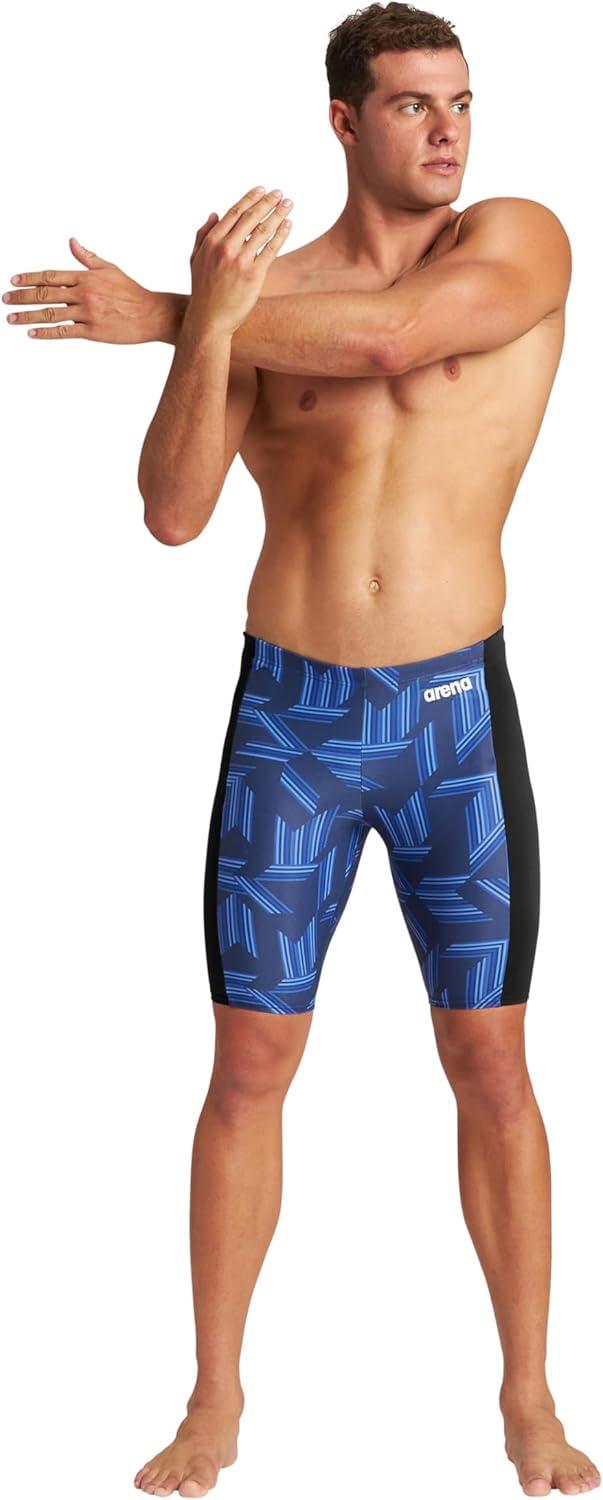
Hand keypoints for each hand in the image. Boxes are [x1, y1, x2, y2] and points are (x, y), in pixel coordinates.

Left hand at [2, 238, 160, 342]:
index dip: (29, 278)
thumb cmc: (131, 292)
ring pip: (50, 314)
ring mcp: (87, 313)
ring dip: (27, 316)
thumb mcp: (109, 269)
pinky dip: (46, 333)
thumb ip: (87, 257)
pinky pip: (64, 332)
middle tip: (5, 299)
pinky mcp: (92, 331)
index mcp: (85, 277)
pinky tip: (32, 333)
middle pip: (45, 294)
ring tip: (11, 318)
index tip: (13, 280)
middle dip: (21, 296)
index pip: (50, 276)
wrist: (152, 314)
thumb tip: (72, 242)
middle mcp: (83, 293)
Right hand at [187, 185, 292, 336]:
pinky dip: (281, 235)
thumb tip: (214, 214)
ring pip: (263, 231)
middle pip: (251, 218)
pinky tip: (288, 225)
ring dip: (278, 214)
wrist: (209, 320)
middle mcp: (226, 248)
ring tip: (288, 205)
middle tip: (280, 194)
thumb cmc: (202, 290)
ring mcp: (240, 261)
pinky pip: (271, 249)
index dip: (250, 198)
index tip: (262, 190)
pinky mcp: (254, 275)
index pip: (234, 213)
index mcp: (211, 241)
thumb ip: (202, 235)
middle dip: (268, 202)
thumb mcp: (195, 260)